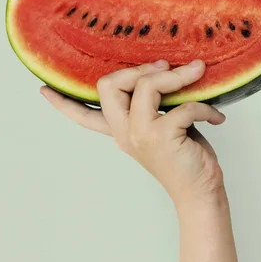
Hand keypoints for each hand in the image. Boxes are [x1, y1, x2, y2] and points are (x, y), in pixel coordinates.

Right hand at [40, 59, 226, 205]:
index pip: (85, 116)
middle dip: (139, 69)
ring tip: (198, 74)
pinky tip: (216, 119)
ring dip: (177, 76)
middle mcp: (124, 133)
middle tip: (167, 68)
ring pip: (146, 86)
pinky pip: (182, 105)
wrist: (201, 193)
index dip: (64, 103)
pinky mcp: (161, 137)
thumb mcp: (164, 126)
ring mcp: (140, 135)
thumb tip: (164, 69)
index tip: (43, 90)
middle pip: (108, 85)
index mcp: (120, 131)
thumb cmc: (186, 157)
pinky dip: (204, 107)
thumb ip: (155, 103)